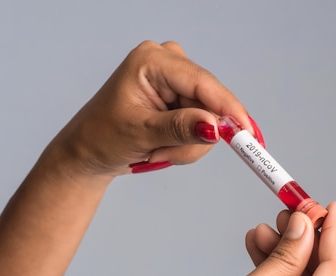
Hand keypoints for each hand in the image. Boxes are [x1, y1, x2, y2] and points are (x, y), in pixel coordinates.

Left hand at [53, 40, 252, 176]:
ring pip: (207, 118)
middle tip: (165, 155)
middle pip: (208, 103)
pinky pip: (201, 124)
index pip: (202, 82)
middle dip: (193, 136)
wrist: (88, 151)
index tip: (247, 133)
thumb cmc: (102, 136)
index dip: (228, 108)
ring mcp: (174, 80)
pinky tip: (162, 146)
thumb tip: (215, 127)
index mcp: (152, 61)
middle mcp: (167, 63)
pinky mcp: (179, 97)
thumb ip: (179, 128)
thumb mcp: (140, 133)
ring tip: (157, 151)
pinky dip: (185, 144)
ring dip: (187, 144)